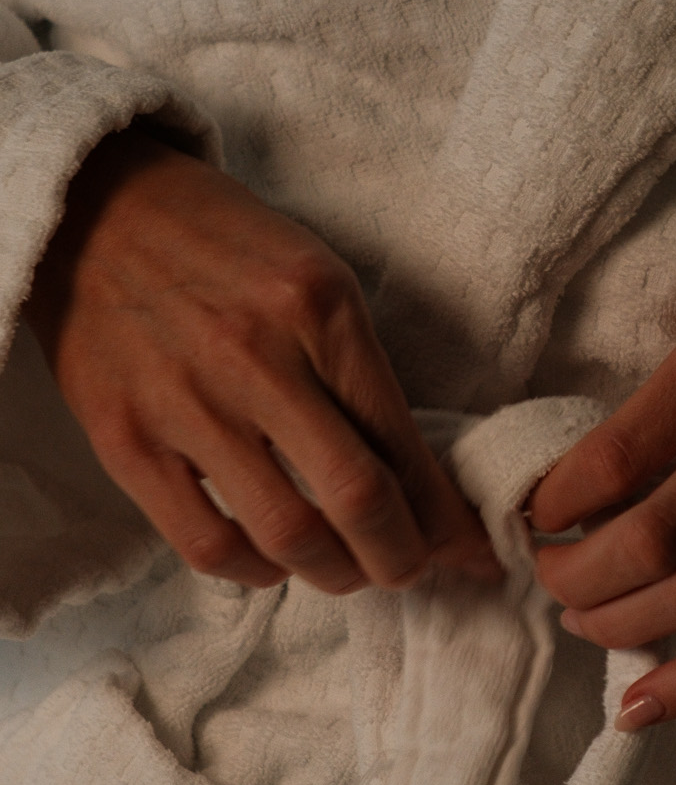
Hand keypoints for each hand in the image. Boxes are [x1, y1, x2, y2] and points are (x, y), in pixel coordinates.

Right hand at [23, 124, 496, 593]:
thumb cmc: (223, 246)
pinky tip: (270, 561)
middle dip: (400, 556)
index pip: (400, 438)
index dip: (443, 512)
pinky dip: (252, 570)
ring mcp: (186, 402)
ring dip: (333, 573)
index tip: (468, 548)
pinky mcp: (124, 439)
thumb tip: (412, 473)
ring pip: (286, 532)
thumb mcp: (314, 278)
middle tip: (409, 570)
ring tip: (346, 572)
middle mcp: (256, 357)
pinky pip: (204, 540)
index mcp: (319, 308)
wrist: (98, 212)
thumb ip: (358, 370)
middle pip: (357, 497)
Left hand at [528, 283, 675, 727]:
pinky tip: (638, 706)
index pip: (613, 455)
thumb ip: (675, 392)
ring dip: (620, 625)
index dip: (555, 504)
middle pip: (647, 538)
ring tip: (587, 623)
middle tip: (551, 578)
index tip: (536, 516)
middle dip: (576, 576)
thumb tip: (589, 479)